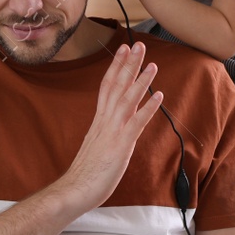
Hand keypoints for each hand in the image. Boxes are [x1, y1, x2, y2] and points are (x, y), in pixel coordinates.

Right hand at [59, 42, 163, 207]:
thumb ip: (105, 130)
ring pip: (128, 99)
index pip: (107, 86)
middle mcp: (105, 120)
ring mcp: (112, 131)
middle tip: (138, 45)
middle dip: (128, 64)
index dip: (116, 67)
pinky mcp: (121, 144)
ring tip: (153, 64)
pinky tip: (159, 96)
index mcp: (99, 120)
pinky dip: (148, 107)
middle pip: (117, 86)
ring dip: (141, 80)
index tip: (123, 50)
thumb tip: (113, 124)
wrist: (75, 189)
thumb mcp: (96, 144)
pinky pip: (137, 122)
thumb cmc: (86, 171)